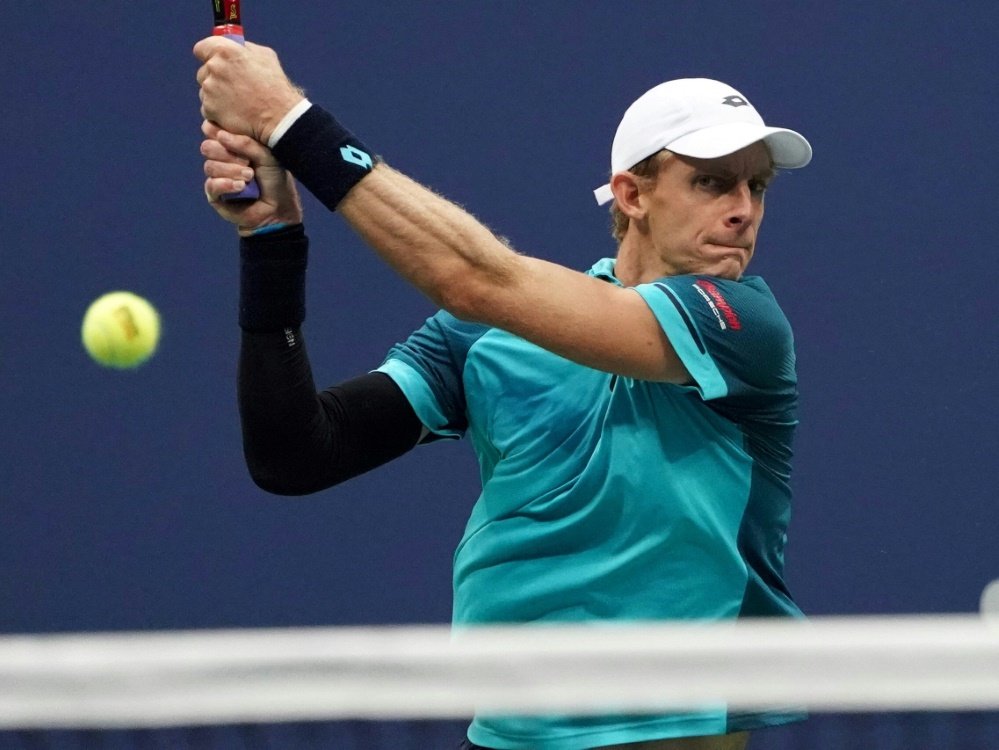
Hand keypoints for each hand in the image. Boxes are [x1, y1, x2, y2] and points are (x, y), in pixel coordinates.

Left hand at [194, 38, 304, 144]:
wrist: (278, 116)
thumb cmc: (275, 86)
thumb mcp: (265, 56)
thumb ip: (245, 48)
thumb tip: (237, 47)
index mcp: (225, 50)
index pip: (201, 48)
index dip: (208, 55)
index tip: (213, 61)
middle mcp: (214, 67)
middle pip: (203, 71)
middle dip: (215, 78)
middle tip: (234, 86)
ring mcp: (209, 89)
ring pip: (206, 91)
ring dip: (216, 96)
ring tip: (238, 102)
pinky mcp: (209, 109)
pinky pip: (208, 109)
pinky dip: (217, 112)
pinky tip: (234, 113)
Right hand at [201, 120, 302, 235]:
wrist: (278, 208)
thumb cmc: (275, 180)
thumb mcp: (267, 156)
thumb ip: (246, 143)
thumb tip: (221, 135)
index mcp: (232, 145)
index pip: (212, 130)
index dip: (219, 132)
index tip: (236, 140)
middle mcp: (222, 159)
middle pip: (207, 147)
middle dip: (227, 154)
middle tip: (248, 162)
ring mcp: (217, 176)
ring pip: (209, 166)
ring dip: (231, 171)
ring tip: (249, 177)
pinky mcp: (215, 195)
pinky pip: (211, 185)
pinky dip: (225, 184)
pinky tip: (240, 187)